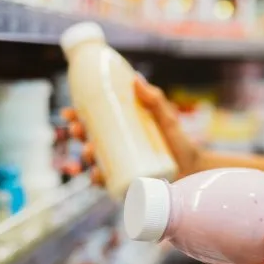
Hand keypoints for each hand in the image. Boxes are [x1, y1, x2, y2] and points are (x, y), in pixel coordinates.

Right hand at [60, 75, 204, 182]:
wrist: (195, 168)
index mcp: (121, 131)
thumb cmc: (179, 142)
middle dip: (79, 136)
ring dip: (85, 158)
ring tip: (90, 152)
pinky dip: (98, 181)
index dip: (77, 118)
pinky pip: (107, 185)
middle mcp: (117, 150)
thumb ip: (154, 100)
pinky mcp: (128, 184)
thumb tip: (135, 79)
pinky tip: (95, 176)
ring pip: (94, 163)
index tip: (69, 112)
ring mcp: (121, 168)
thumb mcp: (166, 118)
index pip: (93, 123)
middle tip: (79, 130)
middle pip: (89, 142)